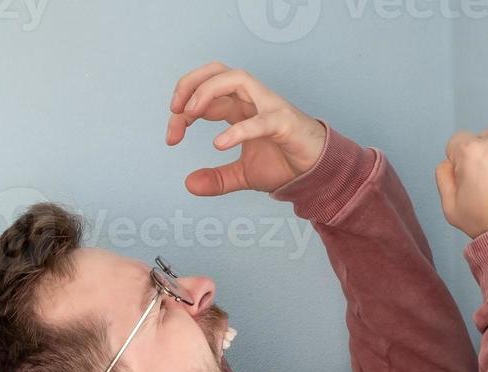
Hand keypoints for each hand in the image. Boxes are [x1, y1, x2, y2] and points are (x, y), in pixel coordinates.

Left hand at [166, 62, 327, 196]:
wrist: (316, 173)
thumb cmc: (284, 163)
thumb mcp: (242, 176)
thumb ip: (217, 179)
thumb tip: (189, 184)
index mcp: (239, 107)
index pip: (204, 94)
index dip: (182, 110)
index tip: (171, 137)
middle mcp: (252, 100)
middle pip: (217, 72)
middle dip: (190, 84)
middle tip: (175, 110)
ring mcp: (270, 107)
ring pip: (237, 79)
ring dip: (208, 92)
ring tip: (190, 114)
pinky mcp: (285, 123)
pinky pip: (260, 120)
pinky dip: (238, 130)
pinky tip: (219, 144)